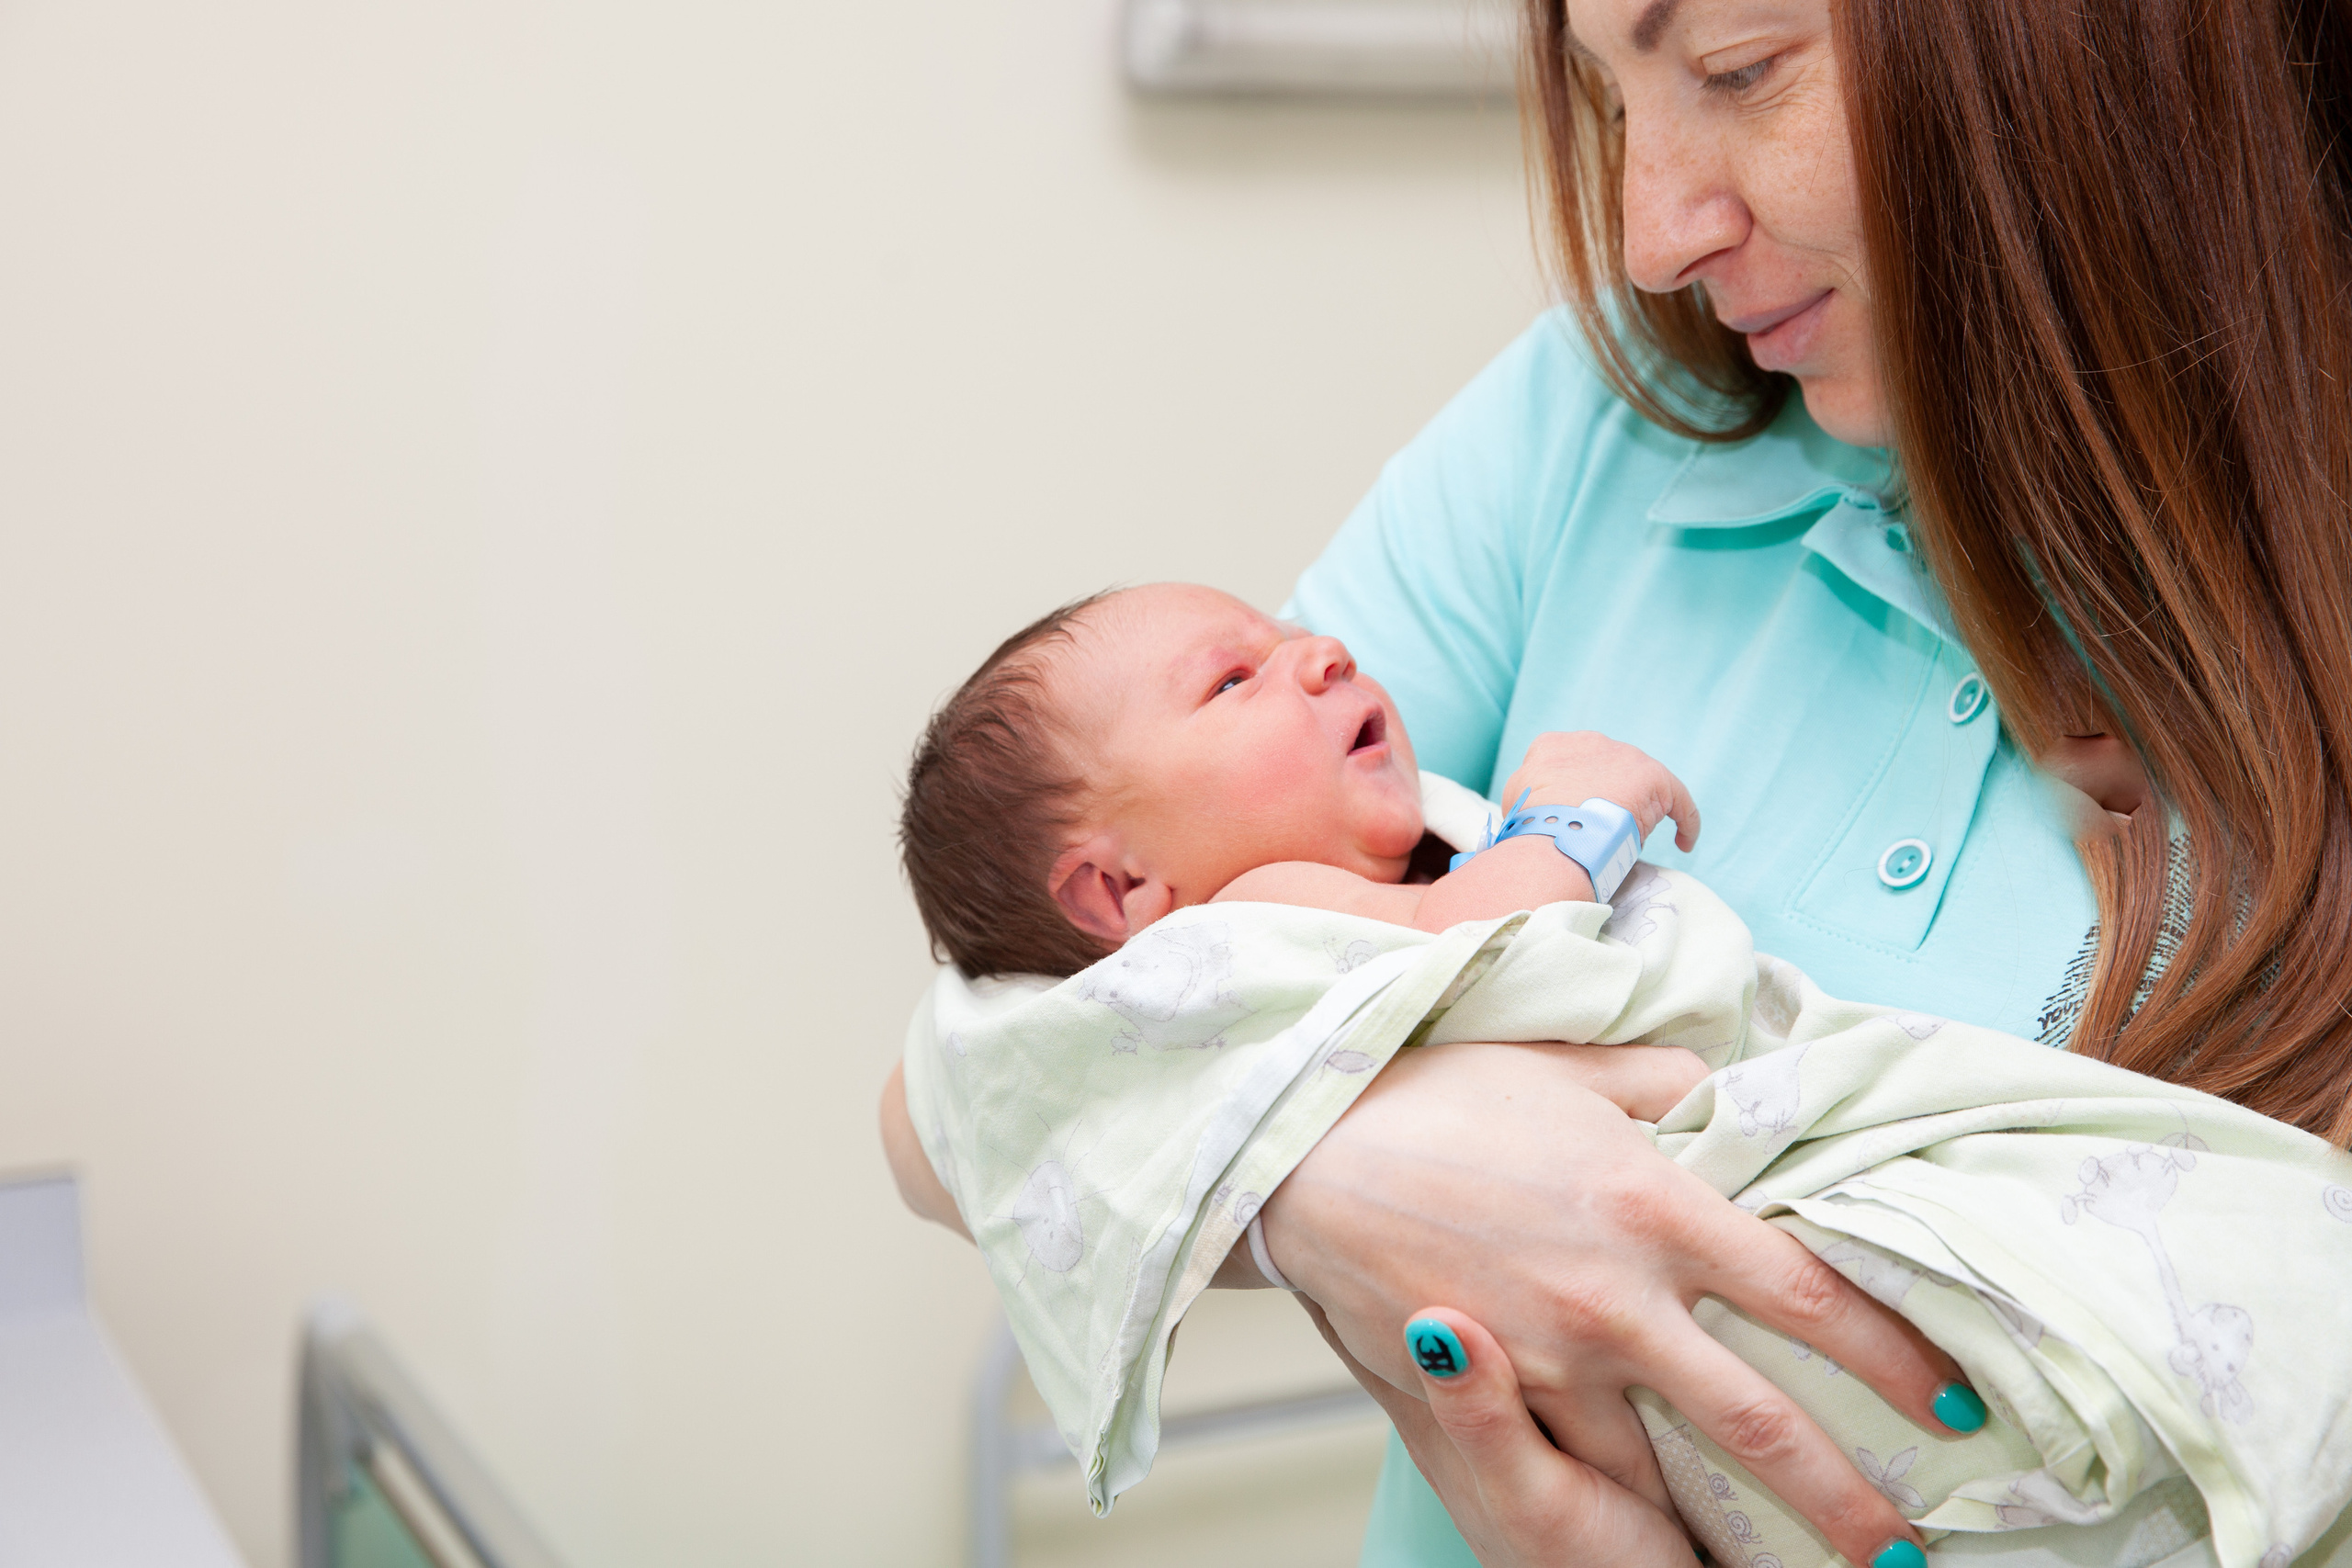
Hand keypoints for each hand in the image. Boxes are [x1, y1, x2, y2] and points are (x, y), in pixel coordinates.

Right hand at [1260, 1040, 1948, 1567]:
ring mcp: (1549, 1356)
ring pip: (1666, 1470)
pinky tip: (1663, 1542)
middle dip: (1843, 1497)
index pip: (1806, 1292)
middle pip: (1758, 1420)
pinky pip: (1571, 1469)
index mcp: (1655, 1203)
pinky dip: (1625, 1513)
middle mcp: (1616, 1295)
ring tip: (1789, 1564)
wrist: (1310, 1144)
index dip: (1892, 1356)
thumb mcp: (1570, 1062)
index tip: (1951, 1399)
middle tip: (1903, 1549)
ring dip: (1732, 1529)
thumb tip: (1733, 1083)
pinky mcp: (1487, 1390)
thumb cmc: (1440, 1091)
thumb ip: (1670, 1079)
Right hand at [1501, 732, 1699, 851]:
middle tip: (1599, 830)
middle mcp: (1590, 742)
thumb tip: (1541, 815)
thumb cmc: (1529, 827)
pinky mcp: (1654, 777)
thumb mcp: (1516, 801)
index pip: (1568, 763)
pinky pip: (1679, 801)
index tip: (1573, 814)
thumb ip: (1530, 797)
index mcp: (1551, 746)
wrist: (1552, 834)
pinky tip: (1685, 842)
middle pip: (1606, 769)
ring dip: (1638, 809)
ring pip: (1639, 784)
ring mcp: (1624, 756)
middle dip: (1606, 796)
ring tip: (1631, 840)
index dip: (1572, 790)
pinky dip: (1685, 821)